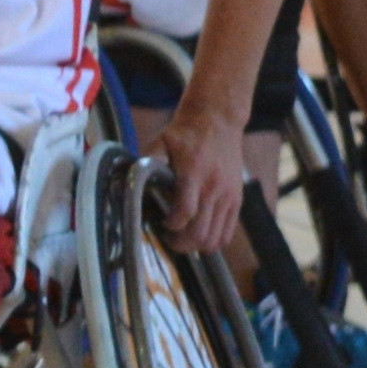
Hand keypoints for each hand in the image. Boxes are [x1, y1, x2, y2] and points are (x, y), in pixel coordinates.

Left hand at [151, 93, 249, 251]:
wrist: (219, 121)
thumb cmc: (186, 133)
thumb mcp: (161, 142)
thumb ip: (148, 163)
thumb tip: (129, 183)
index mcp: (194, 173)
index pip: (185, 212)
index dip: (170, 226)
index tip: (160, 224)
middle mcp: (215, 188)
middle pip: (200, 232)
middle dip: (181, 243)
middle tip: (167, 238)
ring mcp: (229, 196)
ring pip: (215, 238)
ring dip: (196, 245)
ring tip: (181, 238)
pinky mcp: (237, 199)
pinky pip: (228, 232)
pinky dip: (214, 240)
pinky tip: (198, 233)